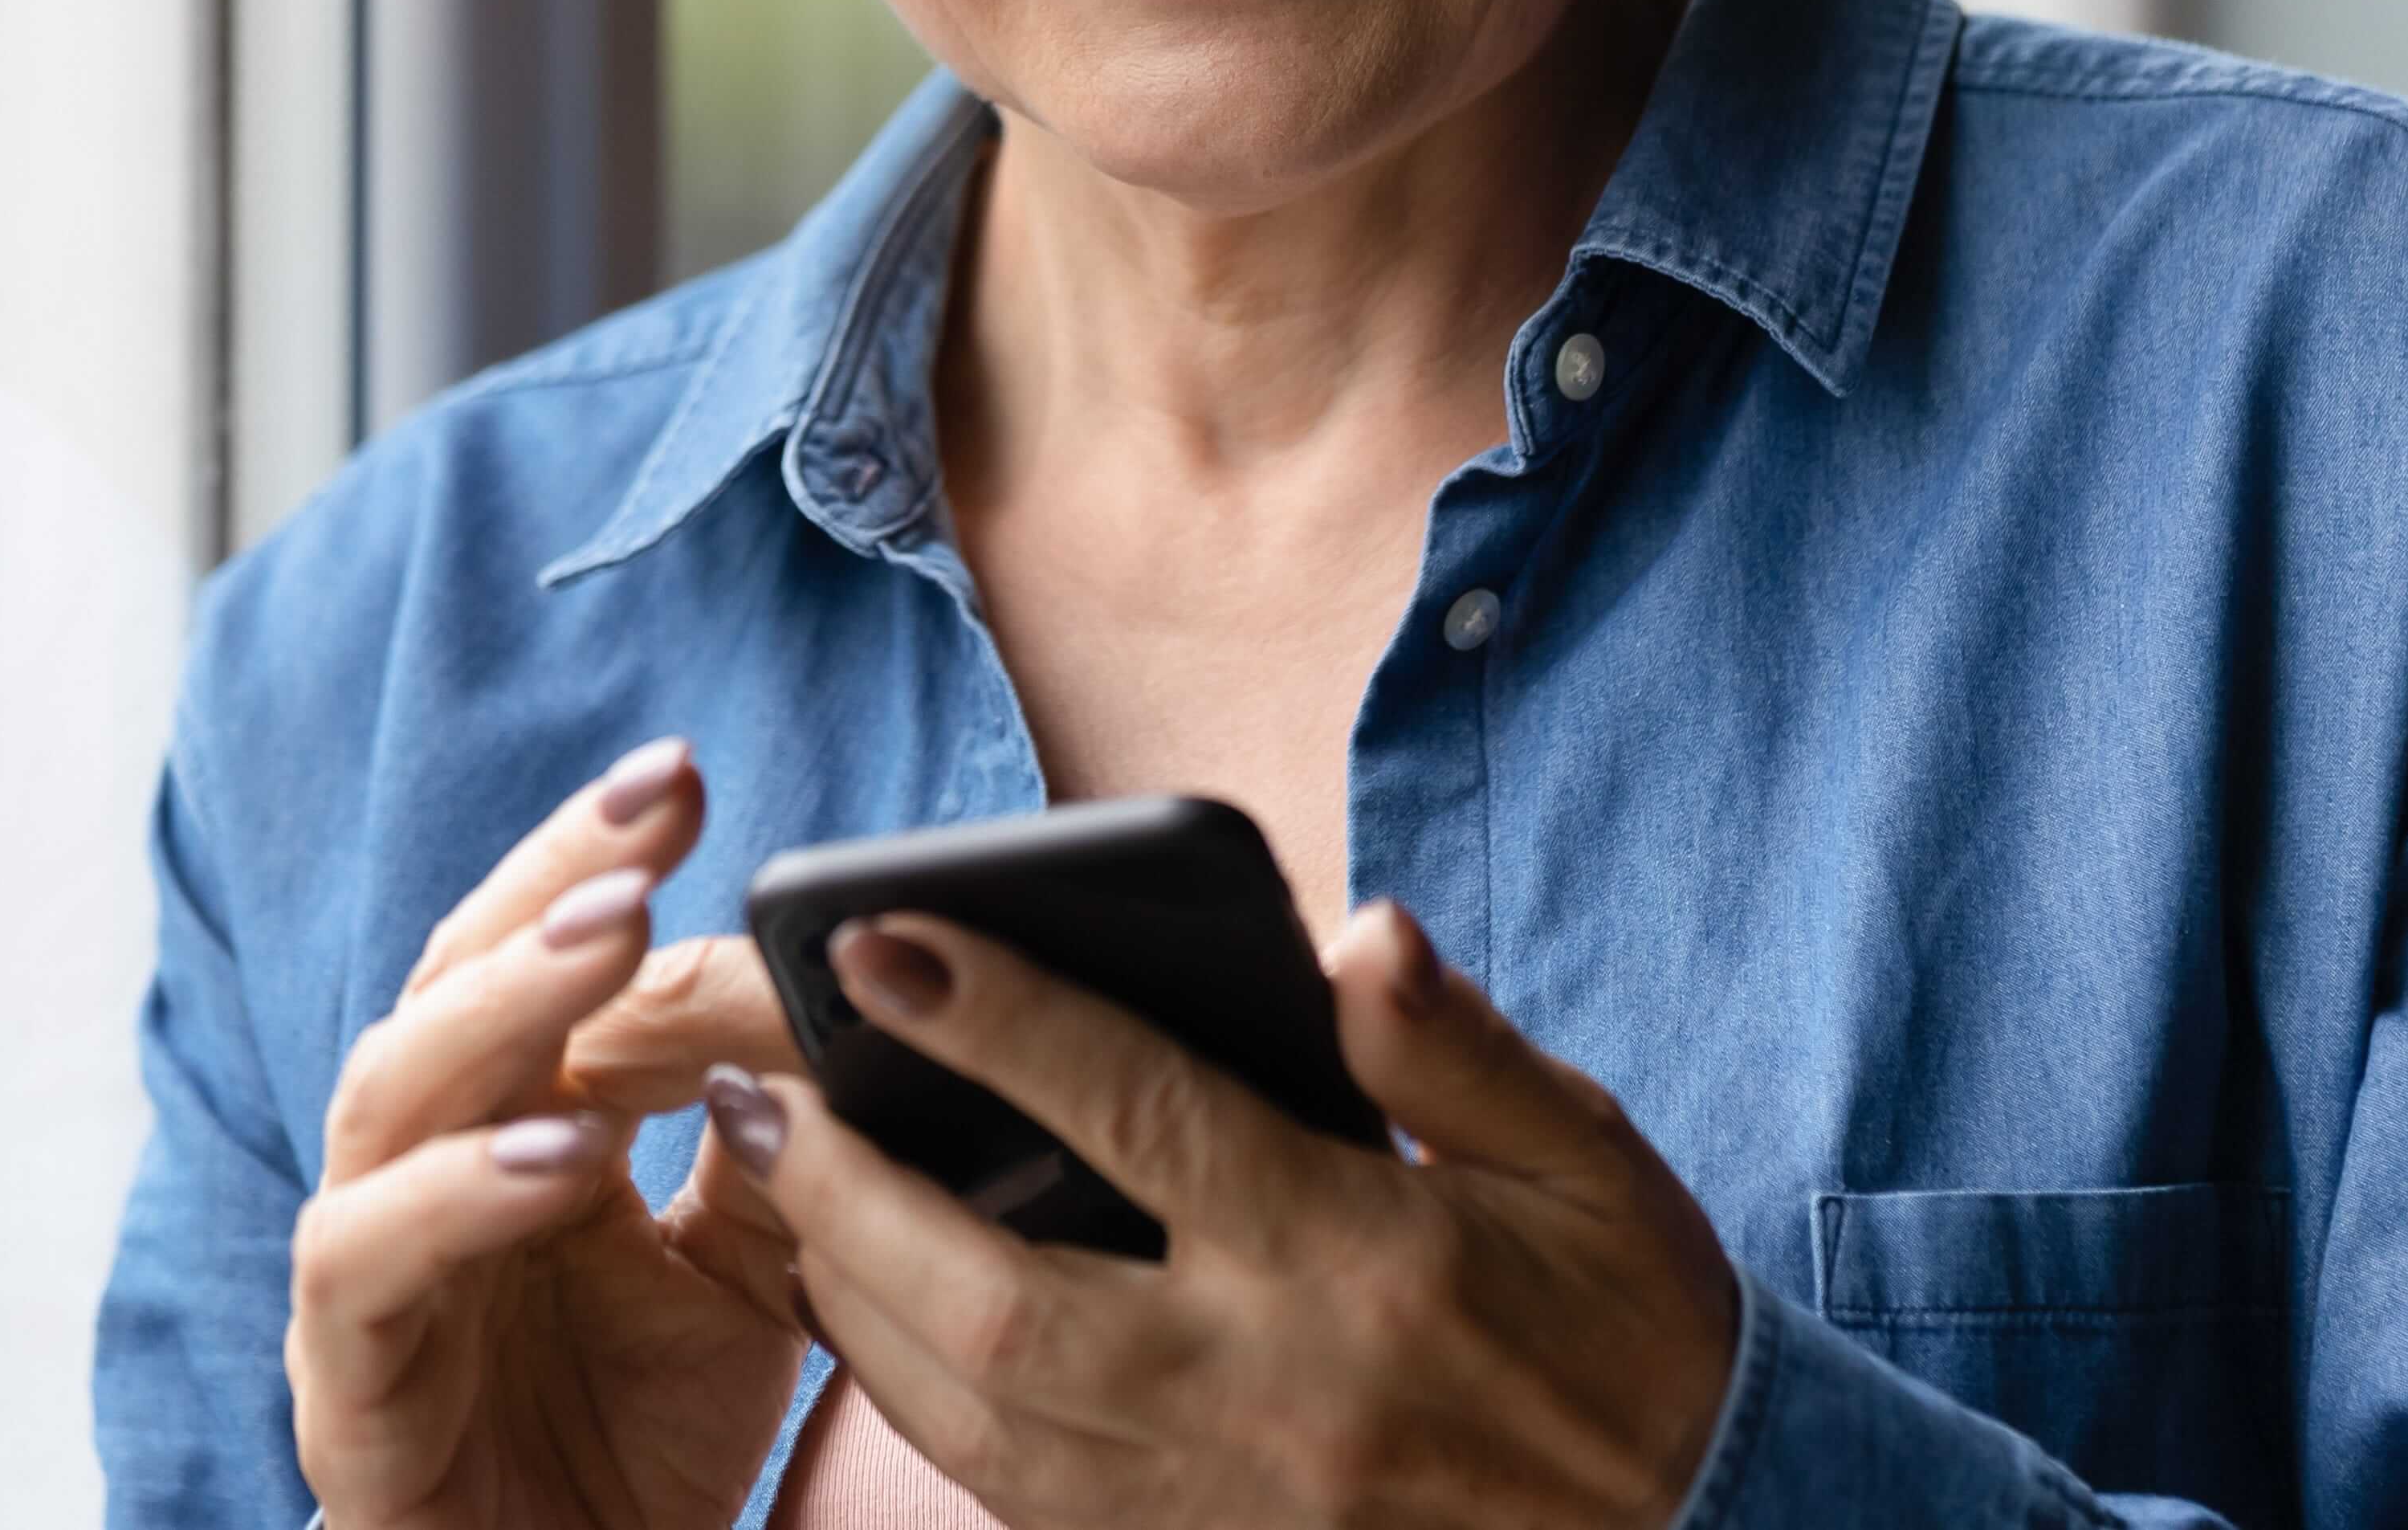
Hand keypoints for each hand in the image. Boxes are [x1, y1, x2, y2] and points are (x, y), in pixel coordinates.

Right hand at [287, 741, 814, 1529]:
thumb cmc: (649, 1443)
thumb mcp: (754, 1271)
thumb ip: (781, 1141)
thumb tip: (840, 991)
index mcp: (508, 1122)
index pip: (530, 953)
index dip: (593, 862)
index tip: (684, 779)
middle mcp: (419, 1174)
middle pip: (450, 985)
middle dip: (548, 887)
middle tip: (650, 818)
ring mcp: (370, 1276)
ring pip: (390, 1096)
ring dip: (502, 1008)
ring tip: (612, 940)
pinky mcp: (346, 1390)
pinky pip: (373, 1261)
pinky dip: (460, 1193)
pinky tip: (560, 1153)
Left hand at [731, 899, 1741, 1529]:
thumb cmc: (1638, 1341)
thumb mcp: (1593, 1166)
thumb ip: (1457, 1052)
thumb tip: (1358, 935)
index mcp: (1356, 1258)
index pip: (1136, 1116)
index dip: (994, 1021)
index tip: (878, 942)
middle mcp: (1264, 1390)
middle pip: (997, 1294)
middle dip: (853, 1189)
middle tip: (769, 1089)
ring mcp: (1216, 1504)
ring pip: (975, 1416)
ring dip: (859, 1301)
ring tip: (795, 1190)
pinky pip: (1018, 1500)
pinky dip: (926, 1408)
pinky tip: (887, 1325)